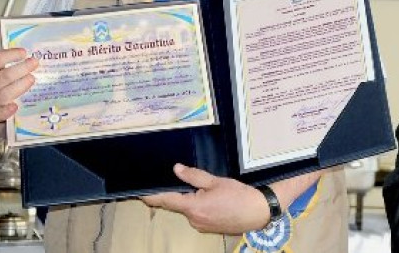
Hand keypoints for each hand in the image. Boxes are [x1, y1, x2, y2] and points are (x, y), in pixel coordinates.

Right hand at [0, 48, 36, 131]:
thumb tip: (14, 57)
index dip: (12, 54)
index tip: (24, 52)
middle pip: (6, 75)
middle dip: (23, 68)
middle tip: (34, 63)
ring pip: (7, 93)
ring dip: (22, 85)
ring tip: (31, 79)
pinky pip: (2, 113)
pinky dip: (10, 109)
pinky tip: (17, 105)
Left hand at [141, 163, 269, 233]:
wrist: (258, 212)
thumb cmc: (238, 195)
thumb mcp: (216, 181)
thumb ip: (194, 176)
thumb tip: (176, 169)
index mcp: (193, 207)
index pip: (167, 200)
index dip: (152, 197)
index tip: (141, 193)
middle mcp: (194, 220)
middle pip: (178, 205)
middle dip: (178, 194)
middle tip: (183, 180)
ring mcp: (201, 226)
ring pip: (189, 210)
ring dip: (191, 200)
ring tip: (207, 190)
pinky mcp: (208, 228)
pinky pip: (198, 215)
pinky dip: (199, 207)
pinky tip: (213, 199)